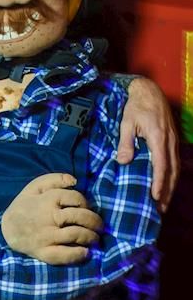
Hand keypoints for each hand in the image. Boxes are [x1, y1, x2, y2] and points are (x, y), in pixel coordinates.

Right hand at [1, 173, 102, 263]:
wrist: (6, 229)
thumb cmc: (24, 206)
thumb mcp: (35, 187)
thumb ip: (54, 179)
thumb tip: (75, 180)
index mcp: (48, 199)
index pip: (77, 198)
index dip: (86, 203)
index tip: (87, 209)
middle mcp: (49, 217)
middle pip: (81, 216)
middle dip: (96, 222)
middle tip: (99, 227)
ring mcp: (47, 236)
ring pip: (77, 234)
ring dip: (91, 237)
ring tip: (95, 239)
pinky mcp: (44, 252)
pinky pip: (65, 255)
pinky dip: (79, 254)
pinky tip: (85, 252)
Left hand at [117, 77, 178, 211]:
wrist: (148, 91)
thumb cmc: (135, 106)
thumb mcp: (126, 122)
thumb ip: (125, 142)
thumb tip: (123, 162)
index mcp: (158, 137)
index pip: (161, 164)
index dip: (159, 182)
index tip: (155, 197)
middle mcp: (169, 141)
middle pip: (172, 170)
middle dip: (167, 190)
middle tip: (160, 209)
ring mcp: (173, 141)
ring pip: (175, 168)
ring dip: (170, 186)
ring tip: (163, 203)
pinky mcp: (172, 141)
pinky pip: (174, 162)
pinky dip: (171, 176)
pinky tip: (165, 186)